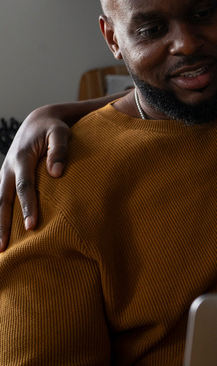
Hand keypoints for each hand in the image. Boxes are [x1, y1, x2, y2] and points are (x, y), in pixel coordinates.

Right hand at [0, 107, 69, 251]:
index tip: (31, 226)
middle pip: (3, 199)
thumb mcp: (60, 133)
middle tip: (3, 247)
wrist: (38, 121)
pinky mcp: (6, 177)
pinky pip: (1, 199)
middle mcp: (9, 167)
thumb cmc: (53, 128)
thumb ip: (59, 150)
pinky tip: (2, 233)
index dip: (27, 206)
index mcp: (22, 158)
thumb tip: (57, 174)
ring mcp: (5, 173)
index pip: (24, 186)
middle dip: (2, 224)